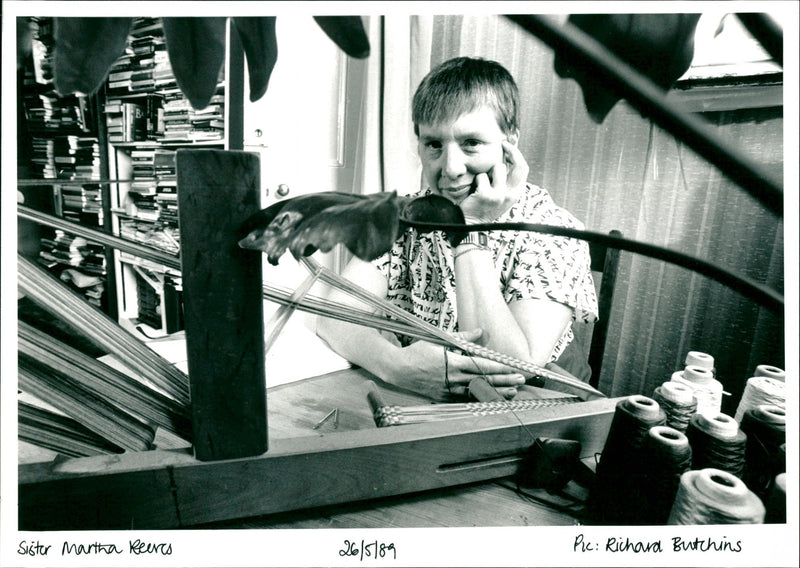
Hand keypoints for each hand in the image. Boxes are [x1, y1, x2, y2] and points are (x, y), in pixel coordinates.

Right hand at [387, 329, 526, 399]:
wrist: (399, 369)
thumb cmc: (418, 351)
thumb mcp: (440, 340)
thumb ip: (463, 337)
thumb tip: (480, 332)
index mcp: (454, 362)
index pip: (483, 366)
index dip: (500, 368)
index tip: (513, 369)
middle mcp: (453, 378)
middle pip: (484, 380)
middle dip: (504, 381)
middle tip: (520, 381)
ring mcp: (449, 390)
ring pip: (477, 392)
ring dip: (496, 392)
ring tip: (511, 392)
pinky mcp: (444, 397)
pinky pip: (466, 399)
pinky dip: (480, 398)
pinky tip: (491, 398)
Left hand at [461, 141, 528, 223]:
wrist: (471, 223)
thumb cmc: (484, 205)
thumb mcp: (501, 194)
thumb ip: (506, 180)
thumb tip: (507, 157)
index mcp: (516, 193)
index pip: (523, 168)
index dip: (517, 155)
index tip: (508, 146)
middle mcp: (511, 195)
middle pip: (520, 165)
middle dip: (512, 151)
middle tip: (503, 144)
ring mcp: (500, 195)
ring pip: (498, 167)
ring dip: (488, 171)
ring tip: (482, 182)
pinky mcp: (487, 195)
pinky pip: (481, 176)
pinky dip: (476, 180)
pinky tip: (474, 191)